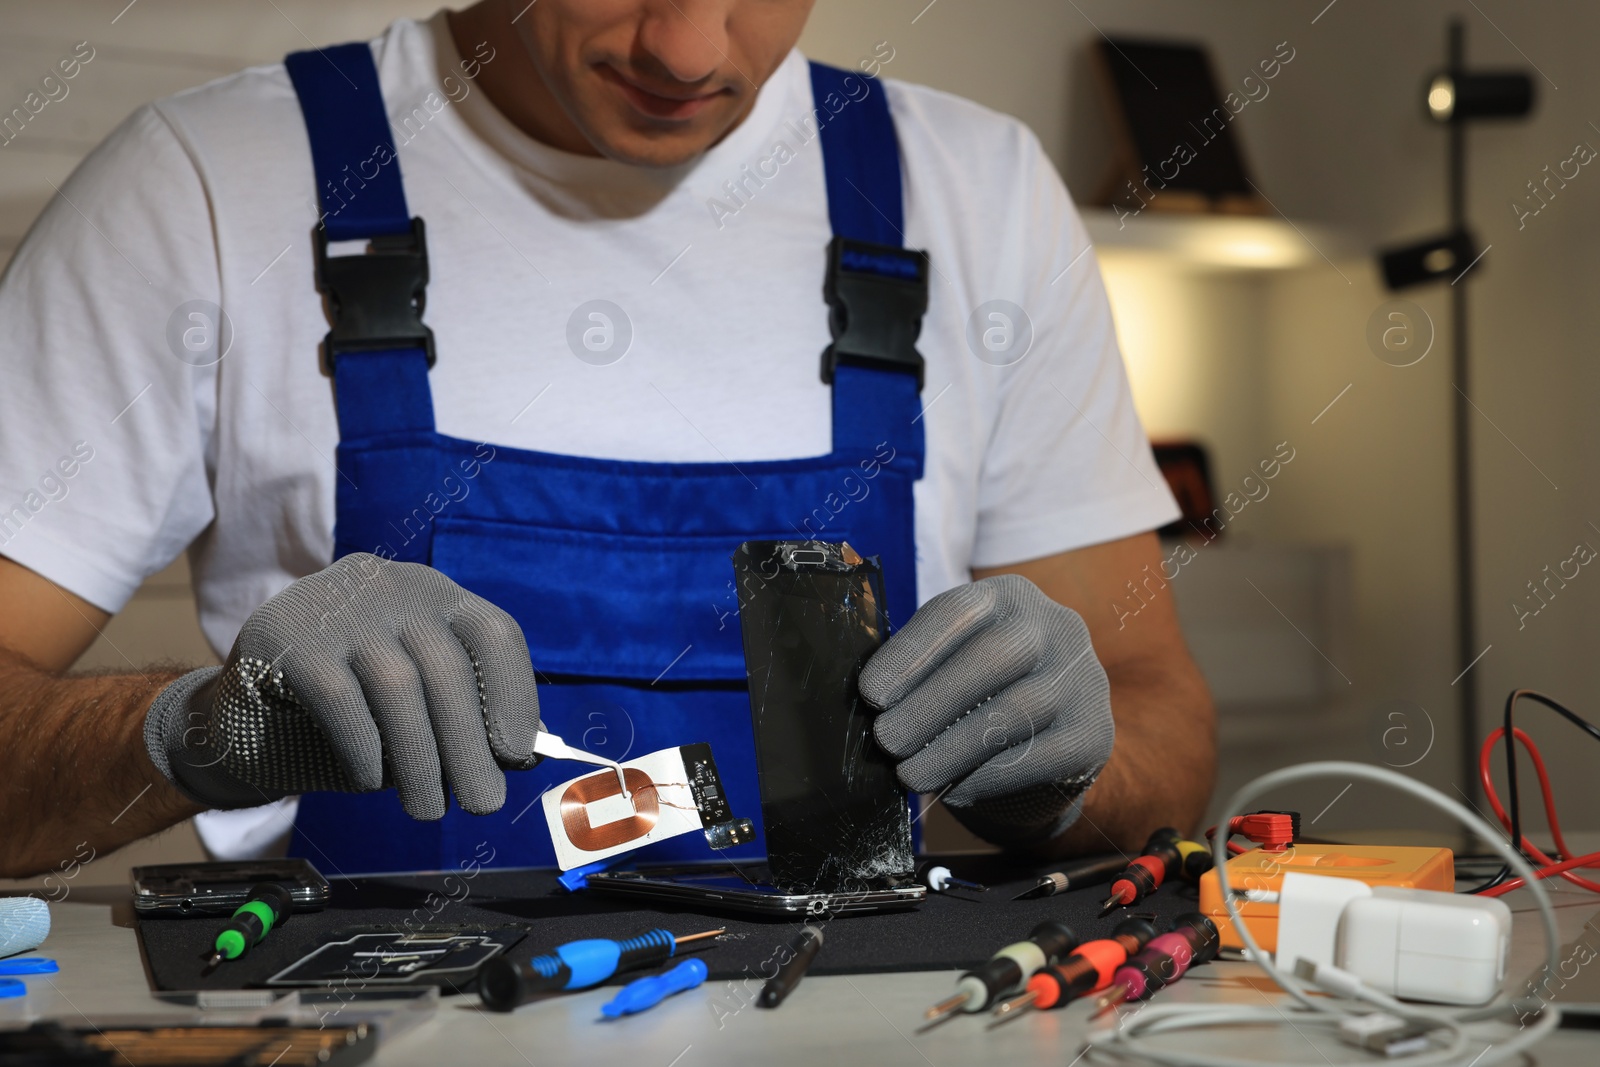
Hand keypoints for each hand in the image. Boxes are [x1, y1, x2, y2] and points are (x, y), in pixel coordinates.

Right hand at [144, 553, 541, 818]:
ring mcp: (334, 603)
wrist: (242, 712)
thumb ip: (465, 719)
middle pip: (447, 667)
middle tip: (483, 803)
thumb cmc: (350, 714)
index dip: (514, 694)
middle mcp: (389, 585)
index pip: (492, 633)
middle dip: (469, 745)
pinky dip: (366, 748)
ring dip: (421, 758)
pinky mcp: (283, 633)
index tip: (517, 753)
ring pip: (397, 686)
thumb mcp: (416, 708)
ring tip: (429, 809)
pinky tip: (371, 780)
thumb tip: (522, 756)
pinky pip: (340, 698)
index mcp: (432, 594)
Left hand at [858, 573, 1112, 844]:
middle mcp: (1056, 627)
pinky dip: (989, 776)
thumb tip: (873, 701)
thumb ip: (921, 669)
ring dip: (952, 748)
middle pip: (993, 658)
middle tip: (887, 739)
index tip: (872, 694)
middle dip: (931, 703)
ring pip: (1015, 712)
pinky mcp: (1095, 733)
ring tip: (910, 773)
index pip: (958, 611)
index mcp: (1009, 596)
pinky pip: (1040, 757)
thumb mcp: (954, 661)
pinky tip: (956, 789)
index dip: (911, 653)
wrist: (1048, 741)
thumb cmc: (980, 693)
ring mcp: (1085, 679)